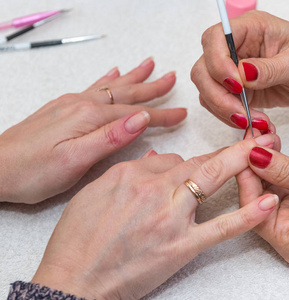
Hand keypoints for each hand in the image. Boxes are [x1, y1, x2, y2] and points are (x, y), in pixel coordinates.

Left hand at [0, 57, 186, 203]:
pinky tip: (113, 73)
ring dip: (134, 78)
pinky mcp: (64, 109)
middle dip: (152, 88)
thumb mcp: (74, 160)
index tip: (181, 114)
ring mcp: (72, 104)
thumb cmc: (31, 170)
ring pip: (112, 87)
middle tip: (171, 78)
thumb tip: (141, 119)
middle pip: (127, 94)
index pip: (136, 114)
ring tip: (149, 66)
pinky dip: (107, 80)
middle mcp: (82, 105)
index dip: (161, 115)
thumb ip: (109, 138)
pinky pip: (93, 88)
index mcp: (89, 117)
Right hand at [31, 134, 279, 299]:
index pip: (172, 159)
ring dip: (242, 163)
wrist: (73, 280)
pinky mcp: (181, 246)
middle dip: (233, 147)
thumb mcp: (93, 194)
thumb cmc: (77, 240)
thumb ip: (128, 173)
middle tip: (258, 134)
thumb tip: (154, 160)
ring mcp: (171, 218)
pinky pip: (219, 228)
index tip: (209, 158)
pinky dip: (246, 215)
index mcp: (131, 175)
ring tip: (269, 151)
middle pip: (199, 161)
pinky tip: (268, 203)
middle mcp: (154, 190)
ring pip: (211, 180)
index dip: (193, 160)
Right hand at [191, 11, 288, 128]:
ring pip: (207, 90)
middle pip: (204, 68)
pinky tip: (252, 122)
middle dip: (217, 95)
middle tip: (241, 113)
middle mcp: (237, 47)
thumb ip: (271, 68)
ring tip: (252, 121)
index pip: (214, 38)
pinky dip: (230, 117)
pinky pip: (220, 104)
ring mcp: (234, 70)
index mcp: (251, 28)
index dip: (218, 63)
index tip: (237, 85)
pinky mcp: (238, 90)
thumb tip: (242, 73)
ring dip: (224, 110)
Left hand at [237, 146, 288, 264]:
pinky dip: (281, 167)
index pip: (253, 207)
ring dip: (268, 163)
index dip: (246, 175)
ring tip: (265, 137)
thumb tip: (253, 154)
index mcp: (288, 241)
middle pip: (259, 197)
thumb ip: (283, 170)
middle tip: (253, 138)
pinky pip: (286, 185)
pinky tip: (276, 147)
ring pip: (271, 188)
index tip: (243, 148)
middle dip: (255, 166)